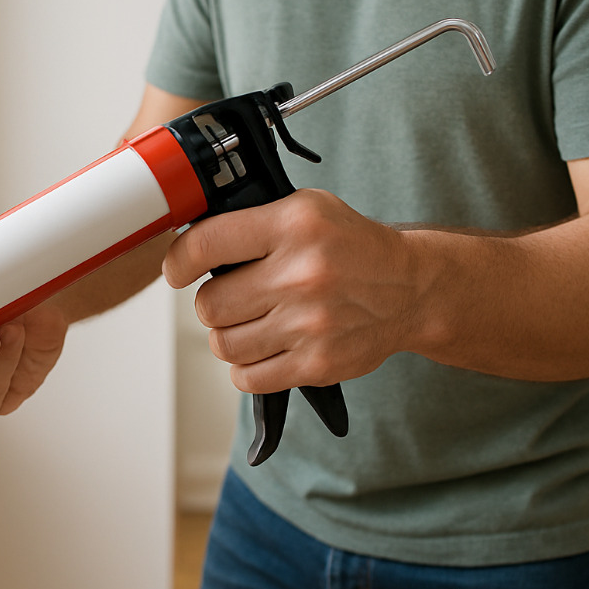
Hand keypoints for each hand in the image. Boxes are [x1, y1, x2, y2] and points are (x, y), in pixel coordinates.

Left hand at [162, 189, 421, 393]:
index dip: (178, 261)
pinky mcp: (317, 364)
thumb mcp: (306, 210)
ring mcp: (310, 324)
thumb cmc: (350, 248)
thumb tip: (189, 249)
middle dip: (212, 303)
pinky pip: (248, 379)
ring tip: (249, 324)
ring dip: (227, 337)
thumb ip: (250, 223)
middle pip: (209, 304)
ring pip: (223, 344)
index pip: (205, 245)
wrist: (411, 289)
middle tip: (232, 298)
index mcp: (294, 226)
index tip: (177, 271)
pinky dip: (245, 369)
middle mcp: (301, 274)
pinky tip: (262, 350)